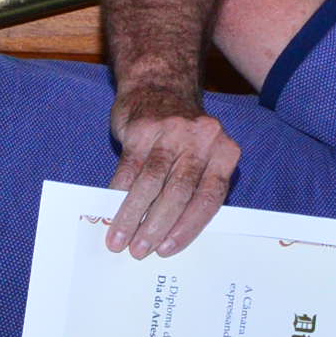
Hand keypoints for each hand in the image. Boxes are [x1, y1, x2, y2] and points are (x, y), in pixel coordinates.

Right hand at [105, 82, 239, 259]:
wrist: (159, 86)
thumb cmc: (182, 136)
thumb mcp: (203, 155)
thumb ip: (197, 187)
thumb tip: (174, 234)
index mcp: (224, 151)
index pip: (209, 197)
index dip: (188, 226)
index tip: (168, 249)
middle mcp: (202, 139)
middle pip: (180, 191)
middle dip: (158, 226)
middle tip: (140, 251)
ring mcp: (172, 132)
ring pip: (152, 181)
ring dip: (133, 215)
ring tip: (120, 240)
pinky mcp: (143, 128)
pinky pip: (130, 168)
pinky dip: (119, 194)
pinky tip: (111, 211)